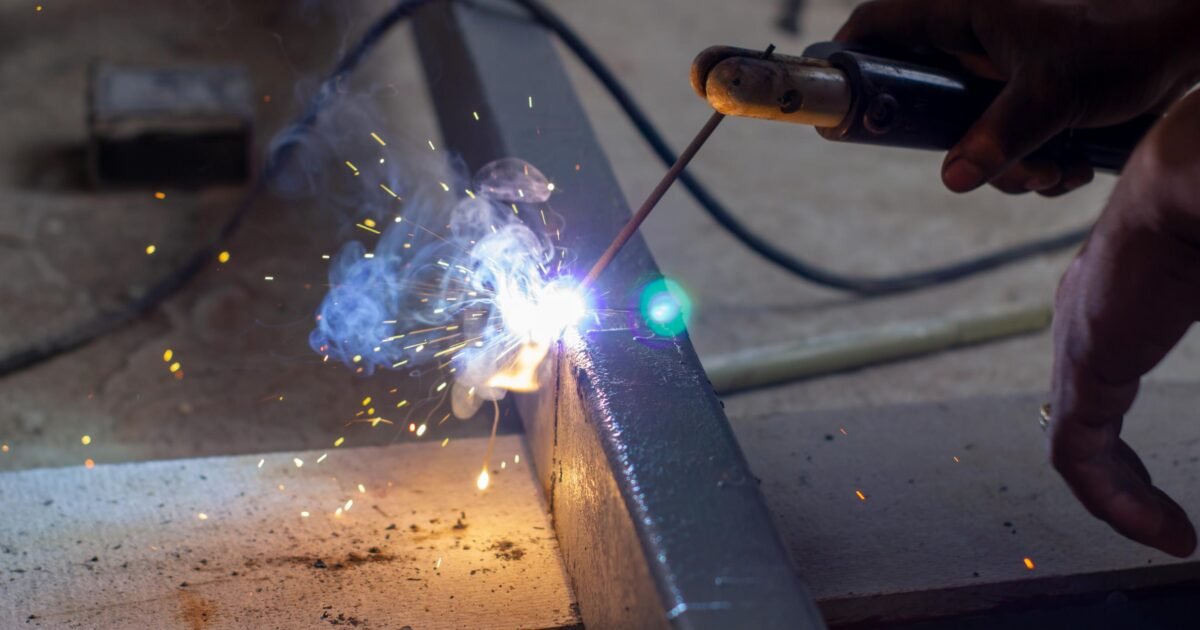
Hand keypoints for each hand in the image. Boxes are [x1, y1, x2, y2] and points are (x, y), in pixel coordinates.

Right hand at [836, 0, 1199, 194]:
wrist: (1189, 41)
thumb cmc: (1123, 39)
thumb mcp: (1053, 92)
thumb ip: (1000, 137)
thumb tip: (953, 178)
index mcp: (965, 12)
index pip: (879, 22)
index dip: (852, 59)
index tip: (844, 106)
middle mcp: (976, 41)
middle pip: (926, 101)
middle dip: (961, 149)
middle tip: (996, 171)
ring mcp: (1002, 69)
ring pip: (970, 131)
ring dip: (1009, 167)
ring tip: (1055, 170)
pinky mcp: (1031, 93)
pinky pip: (1007, 139)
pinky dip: (1035, 162)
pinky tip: (1074, 164)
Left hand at [1050, 91, 1199, 556]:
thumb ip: (1196, 321)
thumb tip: (1193, 319)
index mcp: (1123, 301)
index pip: (1104, 395)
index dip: (1130, 454)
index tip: (1175, 497)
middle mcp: (1089, 320)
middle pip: (1087, 422)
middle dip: (1122, 480)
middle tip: (1165, 524)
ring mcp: (1080, 339)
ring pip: (1078, 446)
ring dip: (1119, 499)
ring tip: (1168, 536)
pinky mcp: (1084, 358)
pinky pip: (1076, 453)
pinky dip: (1112, 499)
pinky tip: (1161, 532)